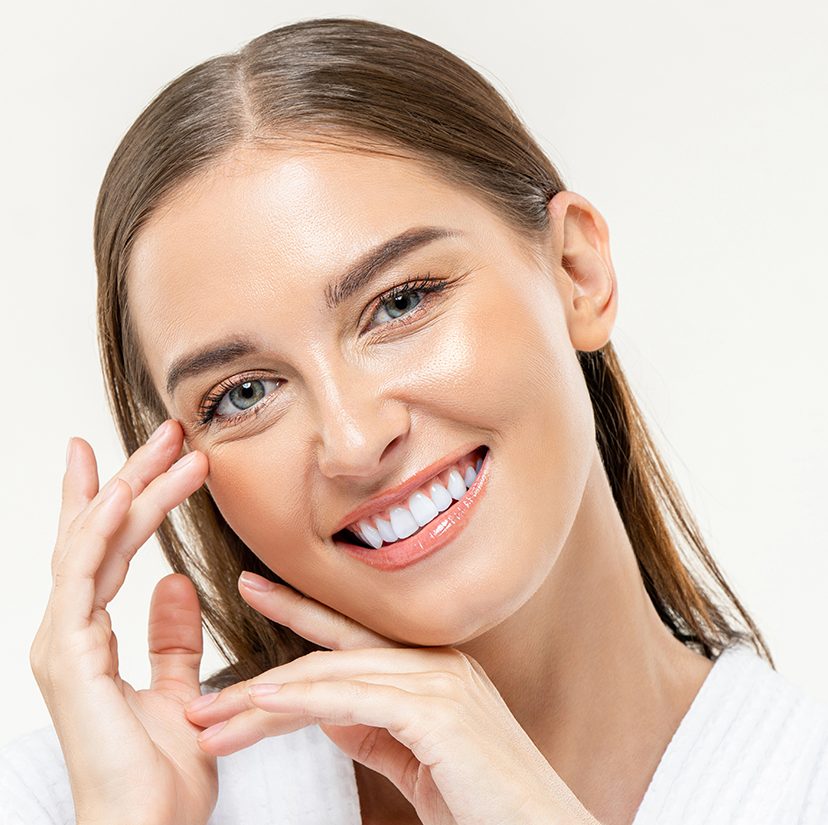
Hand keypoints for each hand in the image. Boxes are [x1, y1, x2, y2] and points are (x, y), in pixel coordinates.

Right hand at [29, 420, 216, 824]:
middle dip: (127, 478)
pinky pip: (83, 578)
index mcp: (89, 640)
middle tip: (162, 432)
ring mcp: (63, 643)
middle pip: (95, 536)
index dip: (112, 502)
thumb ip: (171, 640)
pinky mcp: (69, 657)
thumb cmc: (159, 778)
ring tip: (166, 445)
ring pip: (91, 544)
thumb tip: (176, 585)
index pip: (101, 554)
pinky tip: (124, 493)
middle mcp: (68, 633)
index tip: (130, 460)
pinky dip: (102, 530)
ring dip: (129, 489)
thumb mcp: (177, 691)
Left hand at [184, 572, 602, 824]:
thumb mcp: (418, 760)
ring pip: (334, 675)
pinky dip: (304, 700)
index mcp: (433, 671)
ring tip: (213, 716)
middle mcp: (436, 663)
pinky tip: (263, 704)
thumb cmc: (485, 803)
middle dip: (262, 676)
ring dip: (266, 698)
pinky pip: (356, 698)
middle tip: (203, 695)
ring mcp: (440, 681)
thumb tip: (330, 712)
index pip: (351, 638)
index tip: (255, 593)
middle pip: (330, 658)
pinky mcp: (440, 710)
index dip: (299, 614)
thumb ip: (377, 730)